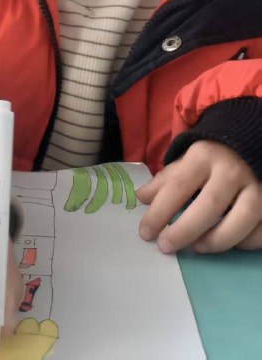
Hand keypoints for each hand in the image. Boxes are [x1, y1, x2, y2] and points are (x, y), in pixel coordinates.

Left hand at [136, 141, 261, 253]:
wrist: (250, 144)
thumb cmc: (213, 158)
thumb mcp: (187, 161)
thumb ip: (166, 180)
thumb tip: (141, 199)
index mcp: (204, 156)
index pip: (178, 186)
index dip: (159, 213)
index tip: (146, 233)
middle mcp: (232, 170)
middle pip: (208, 207)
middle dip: (184, 231)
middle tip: (166, 246)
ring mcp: (257, 187)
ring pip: (240, 222)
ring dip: (215, 241)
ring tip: (197, 247)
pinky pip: (260, 232)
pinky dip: (243, 243)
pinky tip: (228, 243)